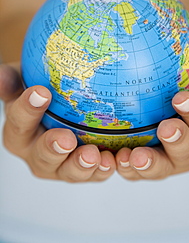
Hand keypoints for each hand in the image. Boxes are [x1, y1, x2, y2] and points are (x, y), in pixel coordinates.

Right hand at [0, 64, 115, 181]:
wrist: (61, 110)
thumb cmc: (42, 91)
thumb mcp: (25, 81)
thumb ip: (13, 81)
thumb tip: (1, 77)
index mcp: (19, 132)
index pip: (19, 121)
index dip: (28, 110)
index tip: (41, 92)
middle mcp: (37, 154)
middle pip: (43, 157)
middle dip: (53, 149)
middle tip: (66, 139)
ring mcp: (61, 166)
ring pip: (69, 172)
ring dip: (81, 166)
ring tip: (94, 156)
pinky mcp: (84, 170)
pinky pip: (95, 174)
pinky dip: (104, 170)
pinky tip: (114, 160)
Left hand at [115, 55, 188, 179]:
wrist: (170, 116)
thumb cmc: (188, 98)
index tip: (181, 98)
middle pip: (186, 151)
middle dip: (177, 140)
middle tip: (165, 128)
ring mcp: (167, 163)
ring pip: (160, 168)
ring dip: (149, 163)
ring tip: (136, 156)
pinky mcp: (145, 169)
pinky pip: (136, 173)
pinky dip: (126, 169)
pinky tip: (117, 159)